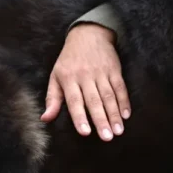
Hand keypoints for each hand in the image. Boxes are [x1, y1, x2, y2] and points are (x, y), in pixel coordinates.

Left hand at [41, 23, 130, 140]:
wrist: (88, 34)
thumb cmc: (69, 60)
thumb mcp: (56, 76)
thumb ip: (52, 99)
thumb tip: (45, 119)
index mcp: (68, 79)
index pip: (74, 101)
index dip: (80, 117)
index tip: (85, 132)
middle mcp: (85, 76)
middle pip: (94, 101)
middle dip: (101, 120)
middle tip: (107, 137)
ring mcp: (101, 72)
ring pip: (109, 96)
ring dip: (114, 114)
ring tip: (118, 131)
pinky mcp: (114, 69)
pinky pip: (120, 87)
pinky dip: (124, 101)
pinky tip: (126, 115)